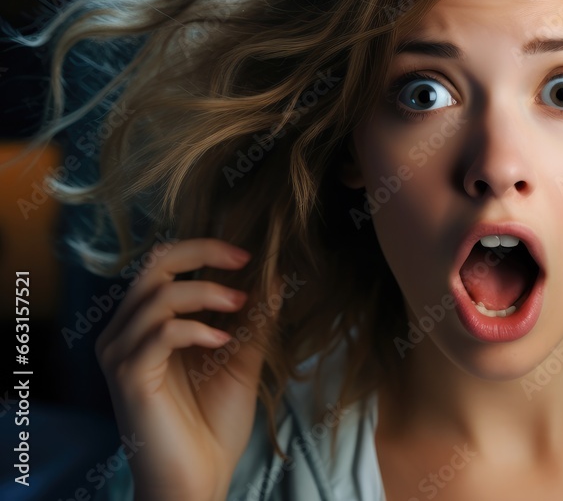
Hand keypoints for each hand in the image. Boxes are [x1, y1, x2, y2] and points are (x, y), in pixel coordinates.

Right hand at [96, 239, 263, 500]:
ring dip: (206, 292)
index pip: (165, 263)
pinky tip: (222, 342)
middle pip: (154, 264)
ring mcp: (122, 354)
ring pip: (158, 294)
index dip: (206, 248)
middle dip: (203, 252)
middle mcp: (125, 332)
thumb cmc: (214, 423)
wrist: (199, 478)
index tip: (250, 253)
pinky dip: (195, 328)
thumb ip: (253, 319)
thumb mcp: (242, 358)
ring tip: (241, 306)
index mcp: (147, 324)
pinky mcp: (129, 376)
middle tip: (244, 260)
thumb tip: (275, 275)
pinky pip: (159, 332)